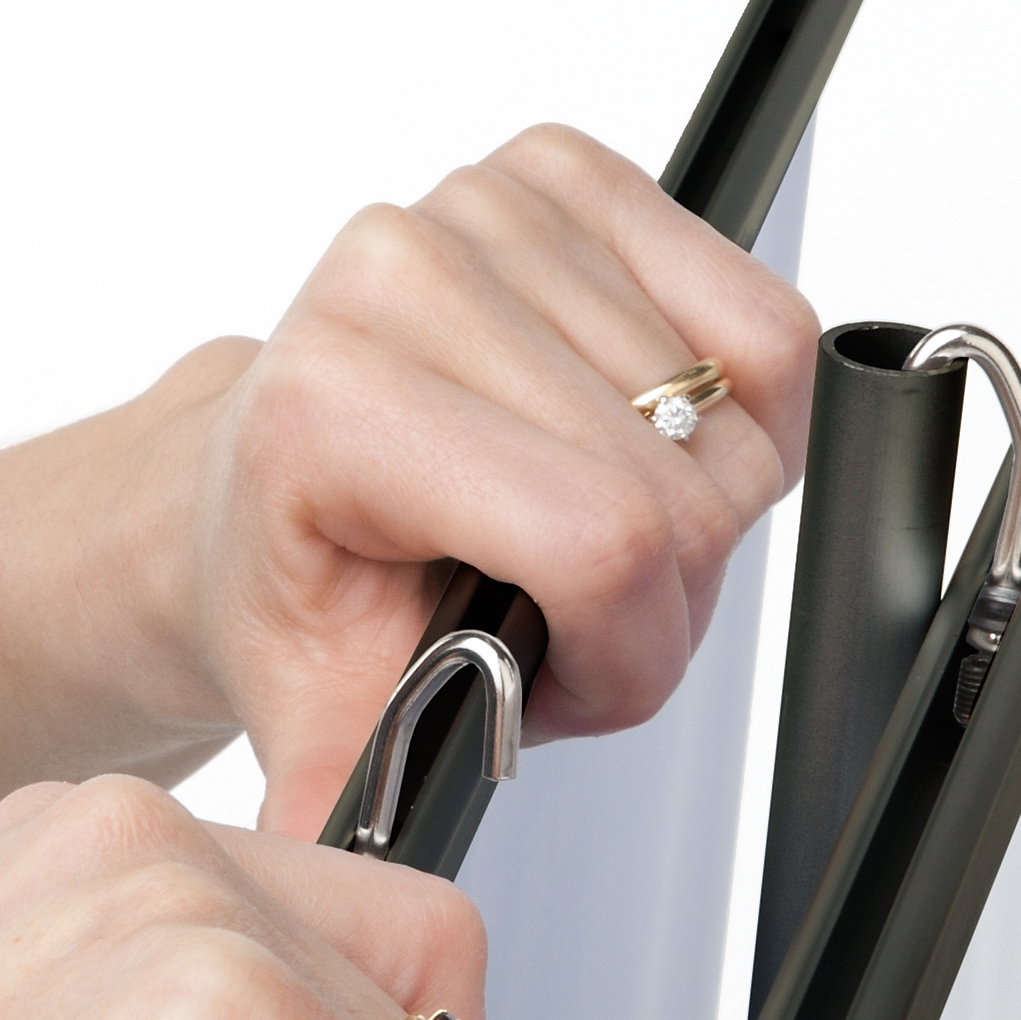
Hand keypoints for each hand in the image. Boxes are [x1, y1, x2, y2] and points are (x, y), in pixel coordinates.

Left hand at [147, 123, 820, 840]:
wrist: (260, 469)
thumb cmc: (303, 571)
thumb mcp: (314, 706)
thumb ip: (356, 781)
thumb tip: (352, 846)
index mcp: (332, 397)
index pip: (601, 536)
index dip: (631, 649)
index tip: (578, 681)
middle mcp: (402, 270)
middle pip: (683, 489)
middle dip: (663, 601)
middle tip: (571, 619)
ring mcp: (487, 204)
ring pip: (736, 411)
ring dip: (698, 513)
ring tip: (584, 537)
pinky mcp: (566, 173)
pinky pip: (761, 319)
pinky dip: (740, 409)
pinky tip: (641, 441)